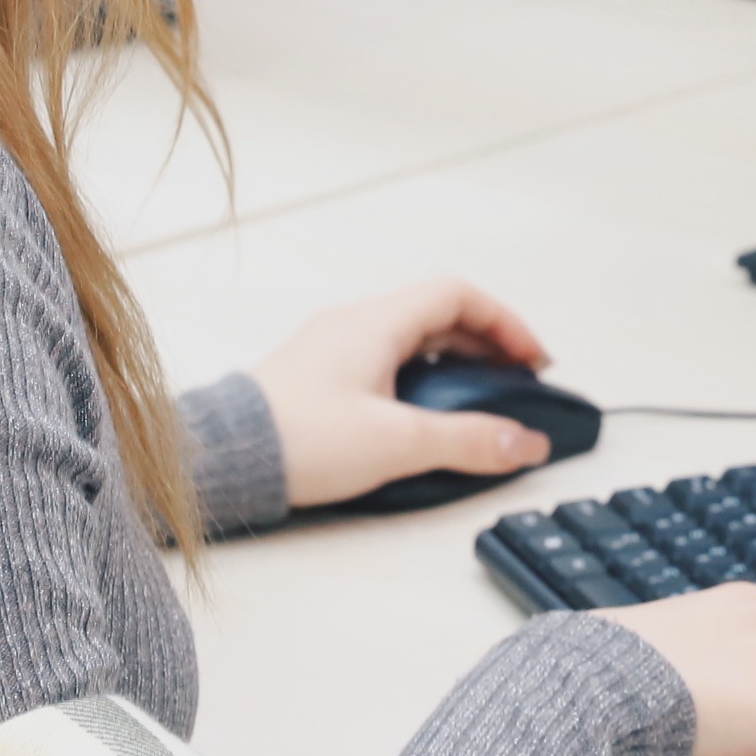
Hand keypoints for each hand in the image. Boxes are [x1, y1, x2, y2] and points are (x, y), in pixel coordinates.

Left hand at [250, 278, 553, 508]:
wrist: (222, 459)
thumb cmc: (296, 440)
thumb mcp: (398, 443)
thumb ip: (469, 441)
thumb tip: (524, 443)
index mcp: (376, 324)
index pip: (458, 296)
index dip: (506, 324)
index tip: (533, 360)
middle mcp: (353, 326)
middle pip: (437, 316)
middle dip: (485, 347)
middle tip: (515, 383)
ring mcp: (332, 350)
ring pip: (409, 340)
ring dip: (452, 364)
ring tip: (477, 404)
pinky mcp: (317, 380)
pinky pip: (383, 362)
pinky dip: (418, 380)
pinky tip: (423, 419)